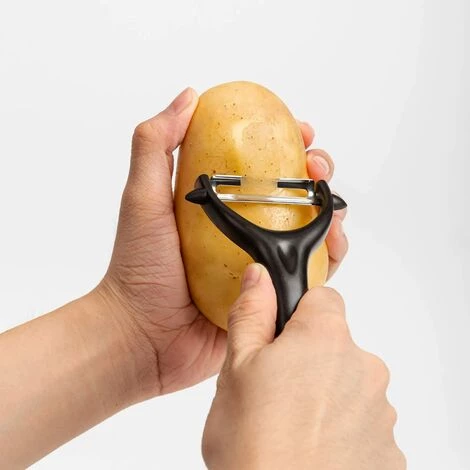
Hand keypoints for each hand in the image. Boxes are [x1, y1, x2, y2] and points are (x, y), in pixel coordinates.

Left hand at [95, 88, 348, 398]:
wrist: (143, 339)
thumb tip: (189, 97)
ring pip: (307, 232)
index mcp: (216, 203)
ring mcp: (257, 262)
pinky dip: (327, 258)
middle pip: (290, 194)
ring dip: (329, 214)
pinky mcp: (269, 294)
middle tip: (319, 169)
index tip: (301, 131)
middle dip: (315, 175)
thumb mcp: (141, 199)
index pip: (258, 163)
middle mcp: (241, 229)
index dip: (284, 142)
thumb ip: (155, 146)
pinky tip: (332, 247)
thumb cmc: (139, 270)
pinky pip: (307, 274)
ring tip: (333, 210)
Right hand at [202, 265, 404, 469]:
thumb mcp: (236, 368)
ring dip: (326, 395)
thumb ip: (251, 313)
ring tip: (291, 426)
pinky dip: (341, 429)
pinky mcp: (388, 449)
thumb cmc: (253, 443)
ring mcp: (380, 410)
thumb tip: (260, 276)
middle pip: (335, 344)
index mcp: (326, 338)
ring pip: (348, 384)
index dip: (298, 314)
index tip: (280, 337)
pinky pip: (361, 422)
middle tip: (275, 389)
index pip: (323, 298)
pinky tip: (313, 449)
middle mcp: (363, 367)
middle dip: (309, 358)